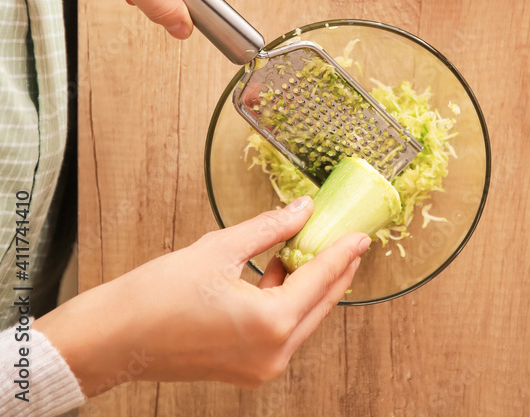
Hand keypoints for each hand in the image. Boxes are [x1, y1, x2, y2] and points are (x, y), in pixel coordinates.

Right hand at [34, 197, 370, 394]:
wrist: (117, 337)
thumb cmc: (158, 297)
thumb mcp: (221, 248)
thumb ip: (269, 229)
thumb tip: (301, 211)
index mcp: (270, 322)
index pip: (322, 279)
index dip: (344, 251)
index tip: (361, 233)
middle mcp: (273, 353)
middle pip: (320, 303)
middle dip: (334, 268)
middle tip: (345, 237)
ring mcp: (261, 366)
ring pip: (303, 318)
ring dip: (310, 284)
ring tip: (310, 246)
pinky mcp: (247, 368)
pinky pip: (282, 330)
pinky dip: (288, 301)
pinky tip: (280, 270)